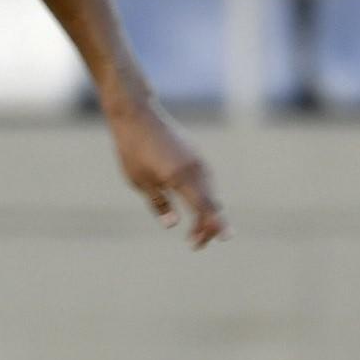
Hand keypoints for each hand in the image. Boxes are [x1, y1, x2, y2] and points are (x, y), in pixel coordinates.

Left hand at [111, 102, 227, 249]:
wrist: (137, 114)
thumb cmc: (133, 149)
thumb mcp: (139, 181)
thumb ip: (159, 203)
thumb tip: (172, 225)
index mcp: (181, 178)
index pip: (206, 207)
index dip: (216, 225)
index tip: (226, 239)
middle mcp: (196, 169)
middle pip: (212, 204)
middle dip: (207, 227)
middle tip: (194, 244)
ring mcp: (198, 160)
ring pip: (210, 193)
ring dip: (206, 213)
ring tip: (194, 231)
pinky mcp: (195, 155)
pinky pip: (206, 182)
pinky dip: (204, 198)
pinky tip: (196, 208)